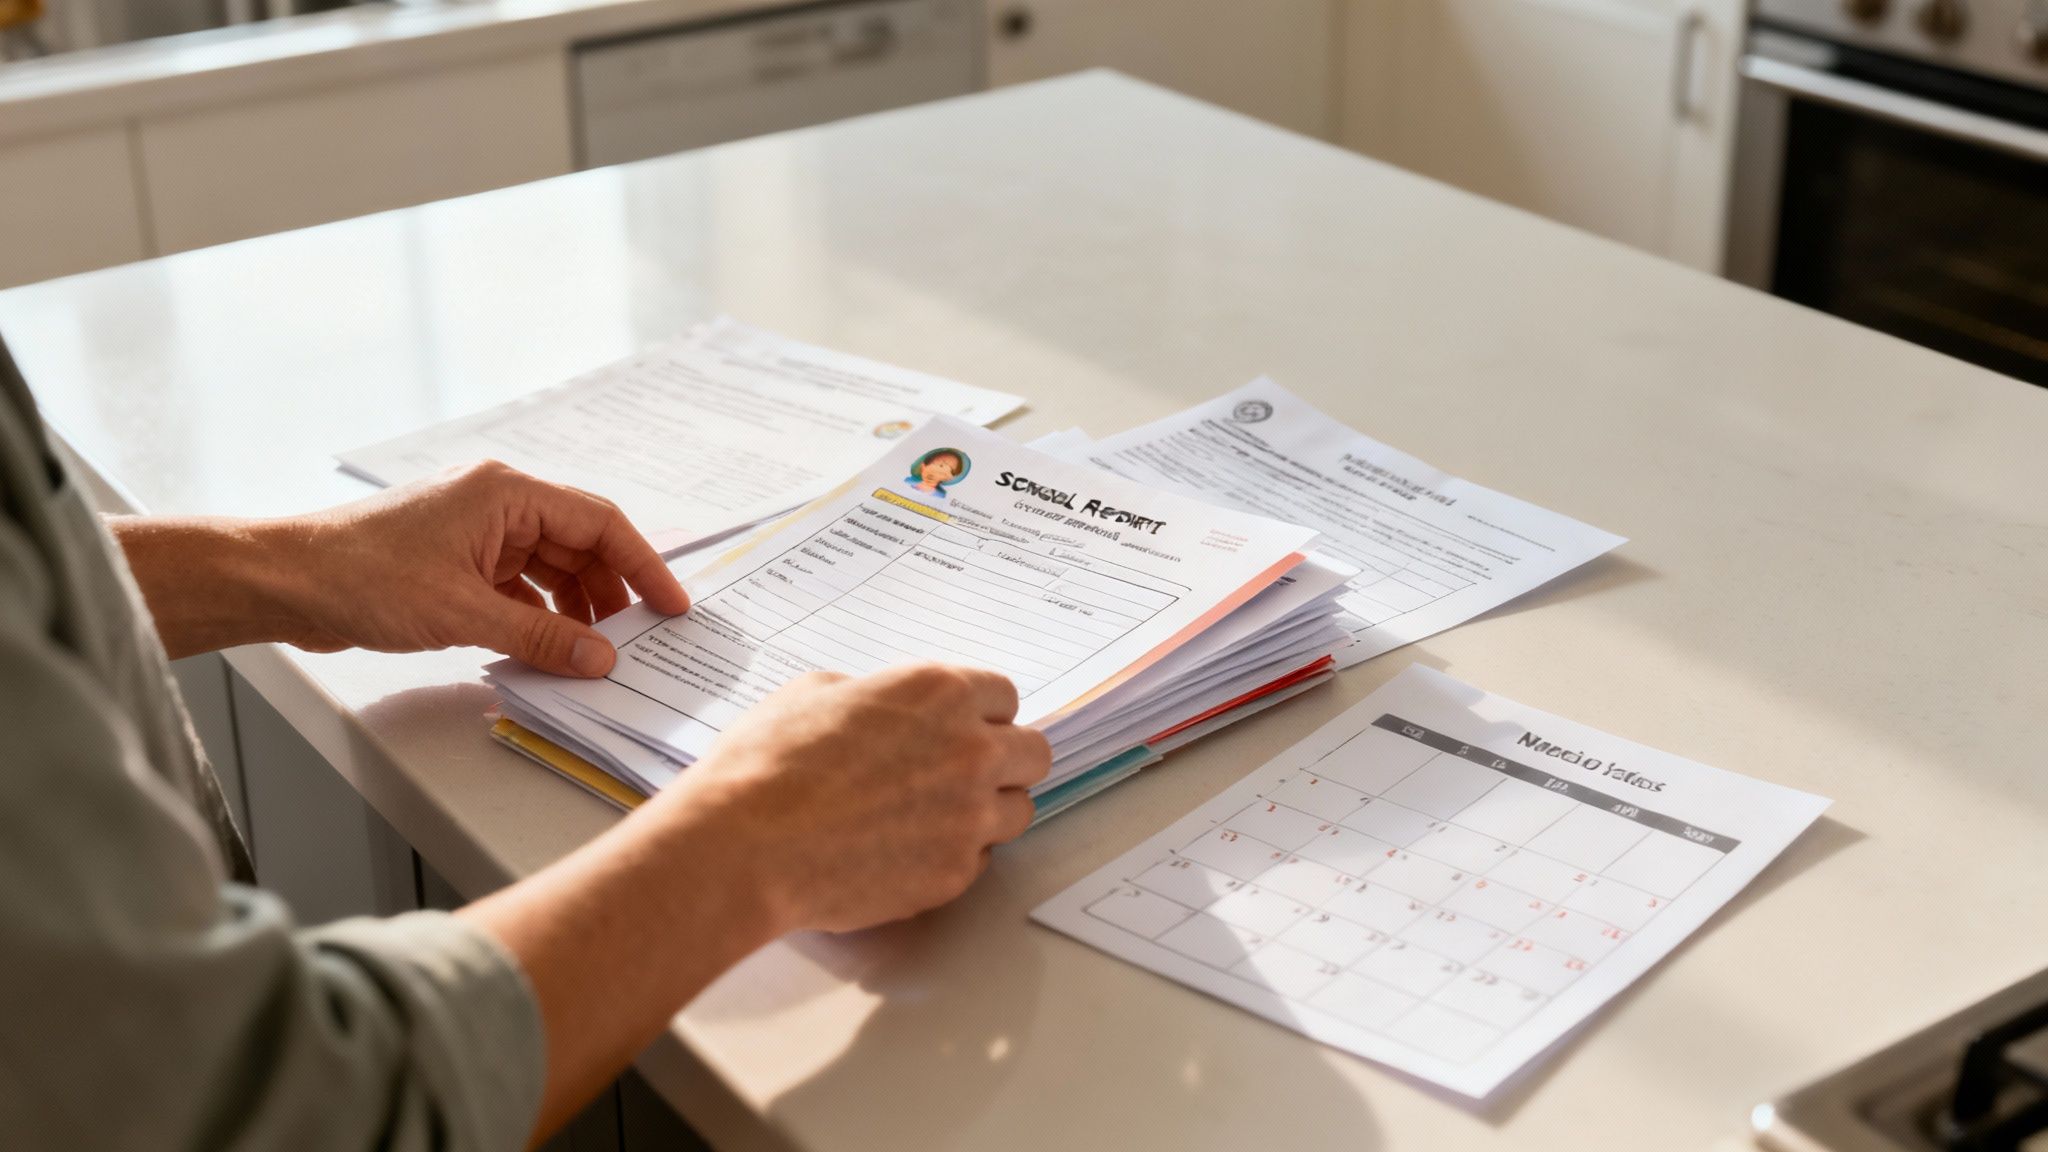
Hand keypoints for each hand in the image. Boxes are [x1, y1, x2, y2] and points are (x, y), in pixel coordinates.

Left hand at [277, 461, 689, 674]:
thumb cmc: (360, 576)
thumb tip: (600, 658)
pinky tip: (546, 650)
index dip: (644, 566)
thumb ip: (540, 635)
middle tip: (636, 642)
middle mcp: (497, 505)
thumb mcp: (462, 612)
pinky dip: (538, 618)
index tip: (672, 607)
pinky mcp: (457, 564)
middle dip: (611, 595)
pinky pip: (518, 589)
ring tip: (593, 654)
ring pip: (551, 570)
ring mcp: (476, 535)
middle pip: (580, 546)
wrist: (284, 582)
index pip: (600, 522)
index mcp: (506, 492)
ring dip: (574, 610)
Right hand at [665, 664, 1051, 932]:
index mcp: (938, 693)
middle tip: (965, 773)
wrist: (743, 846)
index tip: (962, 727)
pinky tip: (908, 851)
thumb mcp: (815, 692)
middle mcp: (970, 750)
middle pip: (1033, 753)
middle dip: (1005, 759)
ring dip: (988, 810)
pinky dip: (955, 855)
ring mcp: (968, 817)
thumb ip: (875, 696)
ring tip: (936, 817)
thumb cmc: (766, 763)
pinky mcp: (953, 874)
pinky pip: (981, 860)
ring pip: (1019, 810)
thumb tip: (888, 712)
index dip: (980, 712)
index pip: (1004, 696)